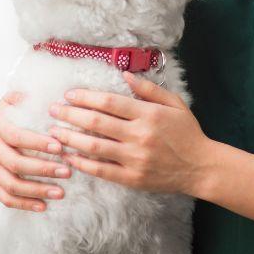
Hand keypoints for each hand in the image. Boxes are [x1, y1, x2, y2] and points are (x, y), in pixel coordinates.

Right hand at [0, 90, 72, 211]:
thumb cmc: (15, 111)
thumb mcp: (18, 98)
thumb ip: (30, 96)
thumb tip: (53, 98)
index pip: (18, 137)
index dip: (38, 143)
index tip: (60, 147)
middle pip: (16, 164)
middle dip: (44, 169)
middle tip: (67, 172)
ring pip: (11, 185)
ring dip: (37, 190)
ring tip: (60, 193)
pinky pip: (5, 198)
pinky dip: (24, 204)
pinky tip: (43, 206)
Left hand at [47, 70, 216, 195]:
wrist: (200, 168)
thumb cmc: (187, 133)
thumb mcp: (174, 104)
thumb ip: (149, 89)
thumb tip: (125, 75)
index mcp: (148, 115)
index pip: (109, 102)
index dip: (86, 97)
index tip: (69, 95)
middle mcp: (139, 136)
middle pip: (96, 122)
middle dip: (70, 114)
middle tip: (52, 110)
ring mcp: (134, 159)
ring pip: (93, 147)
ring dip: (70, 138)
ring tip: (53, 132)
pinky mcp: (132, 178)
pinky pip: (101, 170)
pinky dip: (82, 163)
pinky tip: (69, 157)